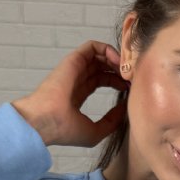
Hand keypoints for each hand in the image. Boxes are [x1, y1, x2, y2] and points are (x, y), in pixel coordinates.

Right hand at [12, 40, 128, 148]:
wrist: (48, 122)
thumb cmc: (65, 130)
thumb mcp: (95, 131)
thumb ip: (112, 120)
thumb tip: (125, 107)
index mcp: (77, 95)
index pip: (100, 80)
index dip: (117, 82)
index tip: (129, 89)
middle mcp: (75, 79)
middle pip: (101, 67)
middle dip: (119, 70)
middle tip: (131, 78)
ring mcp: (74, 69)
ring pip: (98, 55)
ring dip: (115, 58)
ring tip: (126, 69)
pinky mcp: (74, 60)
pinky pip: (92, 47)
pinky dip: (107, 49)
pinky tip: (118, 61)